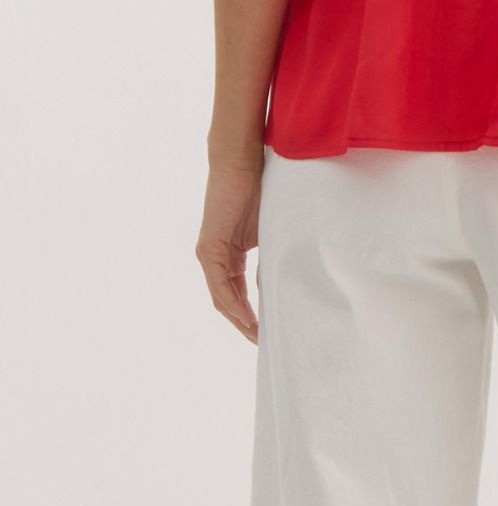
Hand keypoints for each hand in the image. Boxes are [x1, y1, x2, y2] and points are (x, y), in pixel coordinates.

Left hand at [195, 156, 262, 342]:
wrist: (242, 164)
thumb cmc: (259, 189)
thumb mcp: (269, 231)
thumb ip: (270, 256)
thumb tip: (281, 282)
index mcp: (230, 254)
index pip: (237, 293)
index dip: (250, 314)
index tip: (267, 331)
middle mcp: (215, 258)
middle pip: (228, 301)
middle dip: (245, 323)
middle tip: (264, 342)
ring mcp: (210, 254)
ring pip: (223, 298)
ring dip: (239, 319)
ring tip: (257, 336)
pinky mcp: (209, 249)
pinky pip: (220, 285)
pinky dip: (233, 303)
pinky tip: (247, 317)